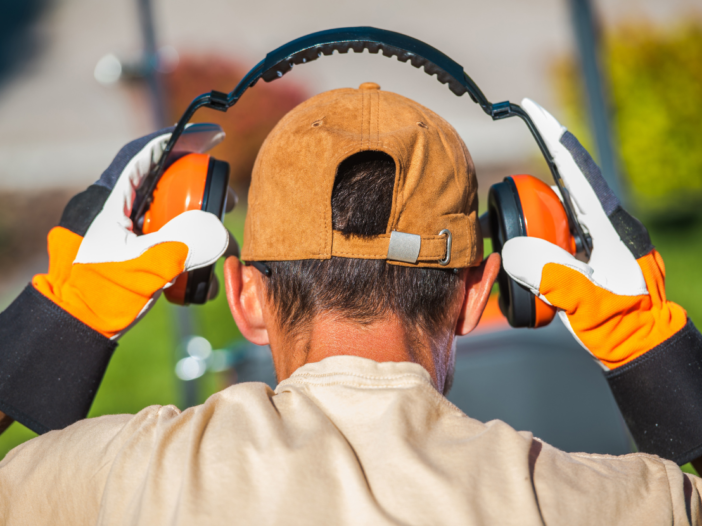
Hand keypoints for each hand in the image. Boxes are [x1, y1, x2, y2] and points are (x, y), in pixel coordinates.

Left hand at [32, 127, 229, 338]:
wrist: (82, 324)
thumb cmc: (99, 293)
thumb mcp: (141, 265)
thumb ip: (179, 247)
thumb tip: (220, 233)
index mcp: (116, 200)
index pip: (148, 156)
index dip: (180, 140)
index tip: (213, 137)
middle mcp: (127, 210)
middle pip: (170, 185)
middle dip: (205, 193)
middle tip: (228, 203)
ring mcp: (137, 233)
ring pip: (178, 217)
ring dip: (206, 233)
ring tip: (224, 251)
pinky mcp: (145, 254)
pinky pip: (178, 246)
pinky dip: (197, 259)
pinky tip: (207, 282)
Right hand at [501, 99, 686, 369]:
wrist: (642, 347)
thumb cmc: (622, 327)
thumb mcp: (586, 303)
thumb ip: (552, 275)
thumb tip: (515, 248)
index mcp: (609, 227)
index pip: (575, 171)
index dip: (552, 136)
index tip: (530, 108)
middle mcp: (607, 225)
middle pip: (564, 189)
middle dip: (532, 192)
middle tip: (507, 211)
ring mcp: (602, 239)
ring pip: (561, 213)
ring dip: (535, 222)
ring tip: (516, 242)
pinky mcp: (594, 254)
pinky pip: (561, 234)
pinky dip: (542, 239)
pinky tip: (531, 260)